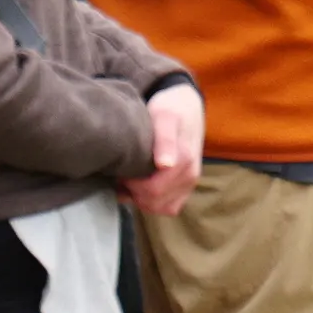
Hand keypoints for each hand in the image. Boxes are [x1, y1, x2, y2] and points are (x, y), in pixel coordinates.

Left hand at [126, 88, 202, 216]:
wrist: (186, 105)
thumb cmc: (171, 108)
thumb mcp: (165, 116)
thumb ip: (165, 140)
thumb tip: (165, 165)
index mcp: (184, 162)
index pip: (152, 191)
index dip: (132, 185)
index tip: (123, 169)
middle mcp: (189, 176)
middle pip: (154, 203)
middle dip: (135, 193)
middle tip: (124, 174)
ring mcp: (189, 183)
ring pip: (161, 207)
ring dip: (143, 199)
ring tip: (131, 179)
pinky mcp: (186, 187)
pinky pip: (169, 206)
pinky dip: (153, 201)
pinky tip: (142, 185)